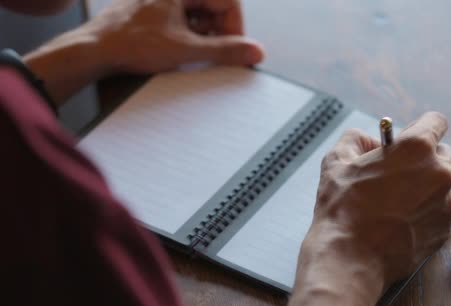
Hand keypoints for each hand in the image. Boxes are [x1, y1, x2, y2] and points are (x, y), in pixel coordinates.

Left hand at [25, 0, 263, 104]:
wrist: (94, 50)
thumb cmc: (129, 42)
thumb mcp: (186, 50)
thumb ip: (224, 51)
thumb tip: (254, 51)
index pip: (228, 2)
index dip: (236, 28)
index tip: (238, 49)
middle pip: (213, 7)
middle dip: (220, 32)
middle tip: (220, 54)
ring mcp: (163, 1)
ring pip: (199, 14)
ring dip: (205, 36)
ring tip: (198, 54)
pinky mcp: (154, 11)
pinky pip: (183, 19)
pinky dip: (190, 36)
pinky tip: (184, 52)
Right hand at [284, 112, 450, 305]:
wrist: (349, 257)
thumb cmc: (343, 209)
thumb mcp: (337, 160)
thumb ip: (356, 139)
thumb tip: (367, 142)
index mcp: (418, 148)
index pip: (436, 121)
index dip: (420, 126)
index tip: (408, 136)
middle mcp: (440, 173)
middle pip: (442, 153)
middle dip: (422, 159)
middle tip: (394, 171)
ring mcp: (446, 204)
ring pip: (442, 184)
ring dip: (424, 186)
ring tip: (393, 200)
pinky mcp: (444, 230)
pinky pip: (439, 211)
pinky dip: (424, 211)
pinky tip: (397, 219)